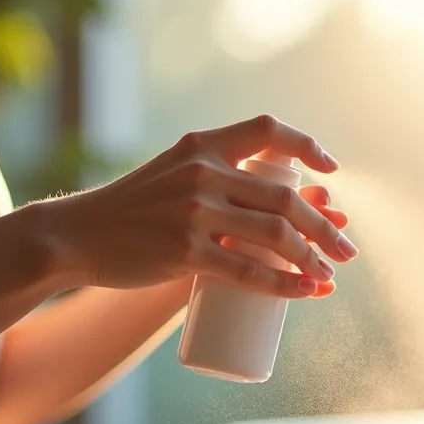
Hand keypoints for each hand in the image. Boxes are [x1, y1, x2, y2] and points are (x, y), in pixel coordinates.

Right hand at [49, 115, 357, 297]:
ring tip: (330, 277)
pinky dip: (284, 284)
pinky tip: (305, 292)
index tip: (332, 171)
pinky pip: (249, 271)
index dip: (307, 146)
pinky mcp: (185, 252)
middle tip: (347, 250)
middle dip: (325, 226)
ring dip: (313, 259)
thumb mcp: (172, 173)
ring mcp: (194, 213)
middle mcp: (203, 173)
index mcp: (202, 145)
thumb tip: (275, 208)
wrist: (76, 236)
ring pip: (274, 235)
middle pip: (284, 197)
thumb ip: (214, 178)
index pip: (268, 131)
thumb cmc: (131, 210)